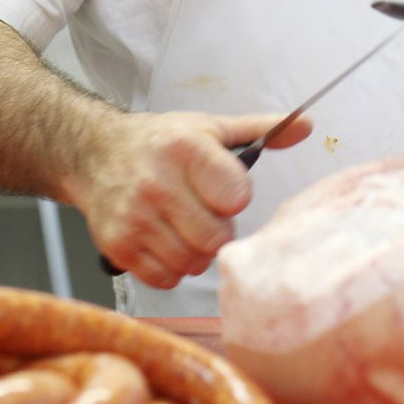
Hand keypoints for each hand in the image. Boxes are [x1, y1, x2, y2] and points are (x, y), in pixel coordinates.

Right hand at [75, 109, 312, 286]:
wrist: (97, 153)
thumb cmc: (161, 142)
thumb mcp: (211, 127)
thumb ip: (261, 129)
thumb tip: (306, 125)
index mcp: (186, 149)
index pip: (235, 196)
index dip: (236, 198)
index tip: (225, 190)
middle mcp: (157, 183)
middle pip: (215, 237)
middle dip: (219, 230)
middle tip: (207, 214)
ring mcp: (134, 218)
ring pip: (192, 262)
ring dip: (198, 251)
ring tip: (187, 227)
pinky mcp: (117, 246)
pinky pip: (165, 278)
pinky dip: (173, 267)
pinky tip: (167, 241)